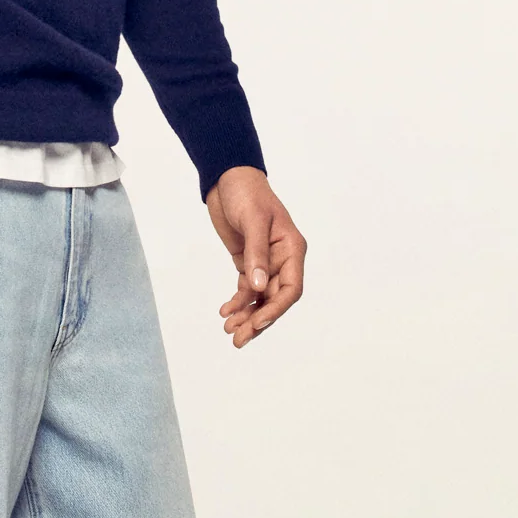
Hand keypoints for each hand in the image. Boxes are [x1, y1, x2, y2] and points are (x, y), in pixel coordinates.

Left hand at [207, 167, 305, 348]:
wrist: (228, 179)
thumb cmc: (247, 194)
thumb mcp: (252, 222)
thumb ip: (256, 255)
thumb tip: (258, 287)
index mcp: (292, 249)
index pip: (291, 288)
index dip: (275, 309)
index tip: (257, 323)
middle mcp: (282, 259)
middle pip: (274, 299)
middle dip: (258, 320)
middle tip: (239, 339)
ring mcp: (265, 263)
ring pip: (259, 298)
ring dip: (246, 316)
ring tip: (229, 331)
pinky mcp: (248, 262)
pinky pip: (246, 289)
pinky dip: (237, 302)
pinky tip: (225, 312)